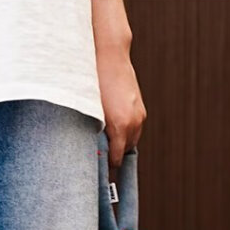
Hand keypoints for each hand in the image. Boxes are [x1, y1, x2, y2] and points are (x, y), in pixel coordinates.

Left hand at [91, 0, 146, 166]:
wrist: (109, 55)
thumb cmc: (93, 80)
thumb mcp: (89, 110)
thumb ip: (91, 132)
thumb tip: (90, 149)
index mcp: (120, 126)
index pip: (117, 158)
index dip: (107, 167)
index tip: (98, 174)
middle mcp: (134, 122)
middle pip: (125, 151)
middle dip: (113, 156)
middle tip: (99, 158)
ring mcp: (139, 115)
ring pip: (132, 140)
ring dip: (120, 144)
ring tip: (105, 142)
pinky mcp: (141, 108)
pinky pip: (135, 128)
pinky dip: (125, 132)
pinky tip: (112, 126)